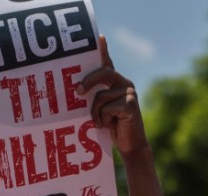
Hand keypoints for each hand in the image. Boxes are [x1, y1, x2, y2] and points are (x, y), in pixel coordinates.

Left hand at [78, 35, 147, 156]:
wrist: (130, 146)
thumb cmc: (112, 127)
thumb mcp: (100, 110)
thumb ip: (94, 97)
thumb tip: (77, 89)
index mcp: (116, 83)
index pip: (107, 63)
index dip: (103, 50)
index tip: (100, 38)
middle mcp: (124, 83)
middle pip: (103, 73)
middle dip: (88, 81)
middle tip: (77, 92)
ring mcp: (129, 93)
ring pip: (100, 96)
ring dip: (96, 113)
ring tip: (102, 123)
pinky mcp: (130, 104)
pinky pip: (106, 107)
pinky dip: (103, 119)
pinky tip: (111, 126)